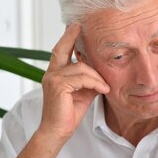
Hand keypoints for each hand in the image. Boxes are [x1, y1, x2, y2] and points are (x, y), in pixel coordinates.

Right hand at [38, 23, 109, 141]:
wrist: (58, 131)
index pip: (61, 51)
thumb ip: (89, 80)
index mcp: (56, 74)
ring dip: (97, 76)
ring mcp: (52, 78)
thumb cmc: (69, 113)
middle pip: (63, 49)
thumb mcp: (84, 93)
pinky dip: (95, 82)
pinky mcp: (58, 85)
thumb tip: (100, 71)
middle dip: (71, 36)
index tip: (75, 26)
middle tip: (79, 26)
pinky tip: (103, 89)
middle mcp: (51, 73)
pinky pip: (82, 78)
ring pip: (81, 67)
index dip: (67, 38)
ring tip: (105, 86)